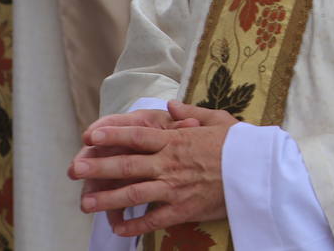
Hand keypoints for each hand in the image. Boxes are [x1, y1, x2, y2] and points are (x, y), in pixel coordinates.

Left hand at [70, 100, 234, 236]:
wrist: (258, 172)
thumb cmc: (240, 145)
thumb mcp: (218, 120)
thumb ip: (191, 112)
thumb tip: (171, 105)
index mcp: (176, 140)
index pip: (137, 136)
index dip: (111, 136)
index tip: (90, 136)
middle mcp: (170, 163)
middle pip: (127, 165)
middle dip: (98, 167)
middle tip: (75, 169)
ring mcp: (175, 188)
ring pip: (133, 193)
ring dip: (107, 198)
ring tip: (86, 202)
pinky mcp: (183, 209)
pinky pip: (153, 219)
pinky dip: (134, 224)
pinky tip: (118, 227)